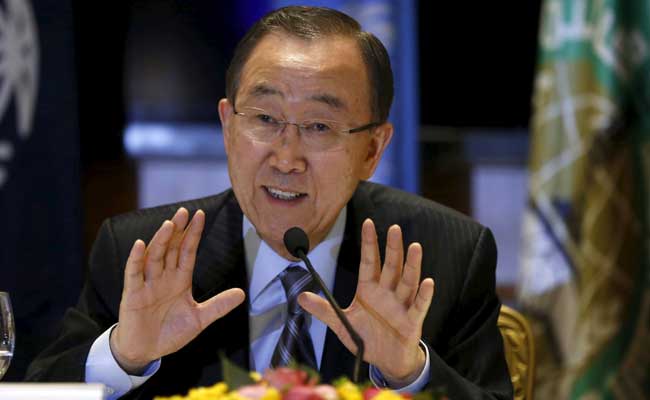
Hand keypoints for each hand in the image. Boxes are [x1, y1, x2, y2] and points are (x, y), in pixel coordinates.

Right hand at [110, 208, 245, 373]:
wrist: (146, 351)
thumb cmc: (169, 332)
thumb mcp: (199, 318)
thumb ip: (218, 305)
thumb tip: (242, 294)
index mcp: (179, 279)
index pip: (187, 251)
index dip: (193, 234)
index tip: (200, 215)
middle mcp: (163, 277)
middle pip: (170, 248)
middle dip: (178, 230)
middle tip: (184, 212)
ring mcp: (147, 284)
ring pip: (154, 256)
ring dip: (160, 240)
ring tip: (170, 224)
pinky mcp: (132, 294)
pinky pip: (133, 273)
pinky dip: (136, 259)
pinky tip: (140, 245)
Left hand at [298, 219, 433, 384]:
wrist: (386, 362)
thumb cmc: (367, 339)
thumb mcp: (342, 324)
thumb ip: (324, 310)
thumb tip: (300, 297)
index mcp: (369, 290)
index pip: (369, 262)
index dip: (369, 243)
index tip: (368, 223)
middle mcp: (387, 294)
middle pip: (391, 266)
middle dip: (392, 248)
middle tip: (394, 228)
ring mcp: (401, 306)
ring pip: (407, 282)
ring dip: (412, 265)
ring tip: (415, 247)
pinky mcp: (412, 322)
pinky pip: (419, 307)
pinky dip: (424, 295)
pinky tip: (428, 282)